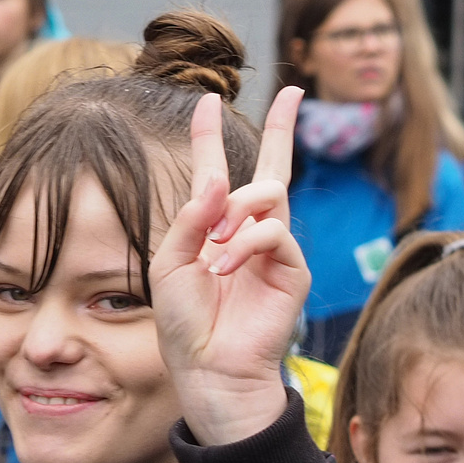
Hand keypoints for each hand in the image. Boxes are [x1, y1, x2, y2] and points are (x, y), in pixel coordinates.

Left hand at [150, 86, 306, 445]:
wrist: (209, 369)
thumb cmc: (185, 323)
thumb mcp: (169, 264)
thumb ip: (190, 219)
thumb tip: (218, 184)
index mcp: (215, 226)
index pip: (217, 169)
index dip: (209, 135)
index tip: (206, 100)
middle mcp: (248, 230)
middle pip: (274, 166)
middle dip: (283, 126)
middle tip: (294, 93)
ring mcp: (274, 248)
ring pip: (269, 193)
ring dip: (236, 211)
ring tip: (213, 245)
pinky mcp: (293, 269)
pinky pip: (274, 232)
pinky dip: (244, 245)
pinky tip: (223, 269)